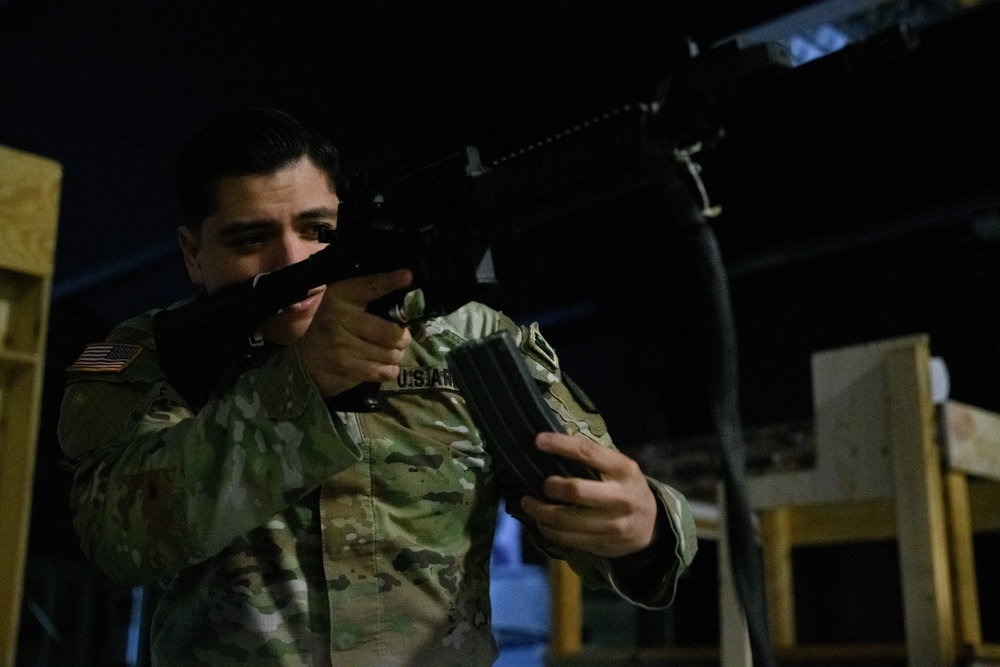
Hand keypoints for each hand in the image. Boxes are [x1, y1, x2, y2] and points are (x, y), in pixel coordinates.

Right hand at [296, 268, 413, 396]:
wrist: (303, 360)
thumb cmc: (330, 328)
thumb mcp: (342, 304)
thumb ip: (369, 295)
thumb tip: (405, 283)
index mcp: (339, 297)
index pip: (370, 287)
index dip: (390, 281)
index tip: (407, 276)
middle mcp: (337, 319)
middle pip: (389, 332)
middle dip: (403, 338)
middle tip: (401, 339)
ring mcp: (339, 347)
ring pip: (389, 354)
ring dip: (396, 356)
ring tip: (391, 353)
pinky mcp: (343, 370)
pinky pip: (381, 372)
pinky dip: (388, 371)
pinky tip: (384, 367)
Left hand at [520, 432, 658, 558]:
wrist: (651, 525)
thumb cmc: (625, 487)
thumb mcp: (619, 467)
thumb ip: (593, 457)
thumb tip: (553, 442)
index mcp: (623, 470)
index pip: (588, 453)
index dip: (561, 445)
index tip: (538, 441)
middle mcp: (620, 497)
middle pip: (575, 490)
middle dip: (550, 487)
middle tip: (541, 485)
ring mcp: (613, 525)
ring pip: (566, 519)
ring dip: (540, 511)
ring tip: (528, 503)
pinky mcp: (602, 544)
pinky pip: (567, 538)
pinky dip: (548, 529)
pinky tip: (541, 522)